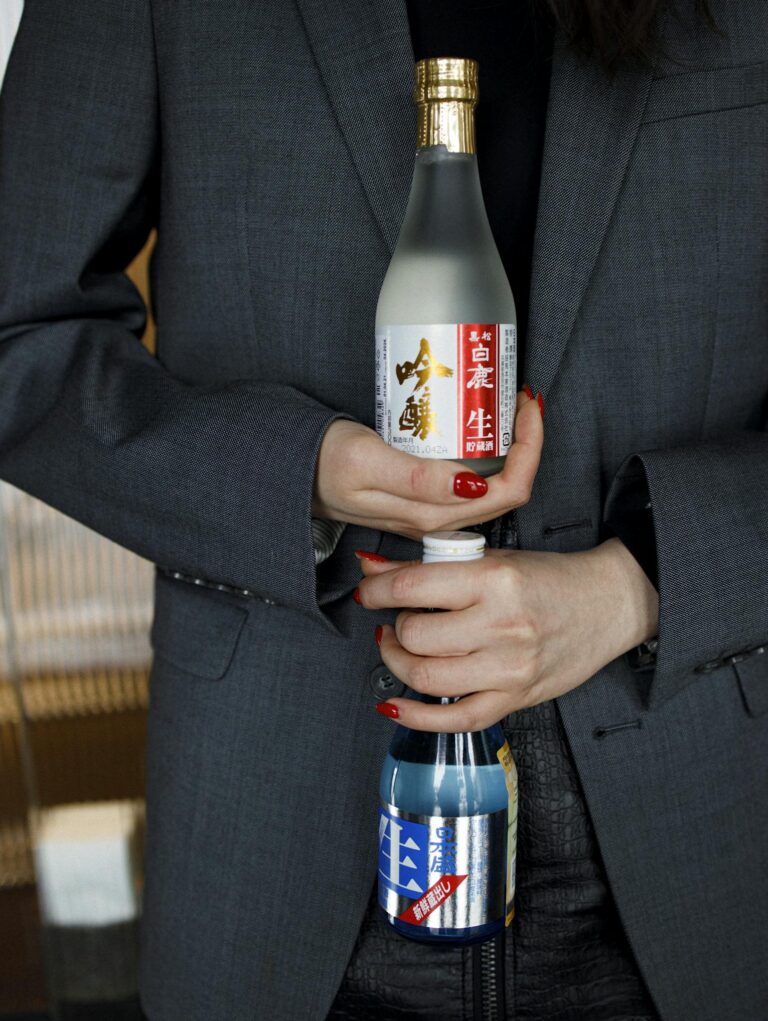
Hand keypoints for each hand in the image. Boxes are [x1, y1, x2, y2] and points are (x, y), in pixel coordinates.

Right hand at [312, 390, 543, 539]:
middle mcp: (437, 519)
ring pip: (489, 487)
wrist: (290, 474)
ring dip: (506, 448)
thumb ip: (419, 478)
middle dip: (525, 443)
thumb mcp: (367, 463)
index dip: (530, 448)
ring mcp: (428, 512)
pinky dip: (483, 452)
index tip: (525, 405)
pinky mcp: (418, 500)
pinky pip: (467, 483)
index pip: (509, 490)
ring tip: (501, 406)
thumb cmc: (321, 464)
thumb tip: (474, 484)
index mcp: (433, 514)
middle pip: (507, 489)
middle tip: (518, 397)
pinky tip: (473, 427)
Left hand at [356, 538, 658, 731]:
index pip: (412, 587)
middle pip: (415, 637)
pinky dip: (417, 717)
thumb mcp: (490, 557)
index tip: (368, 591)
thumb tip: (371, 567)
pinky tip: (396, 705)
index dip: (377, 590)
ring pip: (428, 678)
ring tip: (401, 648)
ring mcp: (510, 668)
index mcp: (494, 579)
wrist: (608, 603)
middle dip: (393, 628)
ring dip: (399, 664)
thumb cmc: (549, 577)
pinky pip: (457, 718)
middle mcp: (502, 625)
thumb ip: (429, 564)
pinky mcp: (516, 698)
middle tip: (397, 619)